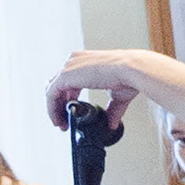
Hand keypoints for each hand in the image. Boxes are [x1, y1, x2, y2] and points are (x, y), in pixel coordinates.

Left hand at [47, 46, 174, 132]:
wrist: (132, 70)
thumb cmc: (130, 76)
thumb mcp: (118, 96)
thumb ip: (112, 109)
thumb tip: (112, 124)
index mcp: (85, 61)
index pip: (68, 79)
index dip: (67, 98)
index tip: (71, 112)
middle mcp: (74, 61)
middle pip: (57, 84)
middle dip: (59, 104)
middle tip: (63, 120)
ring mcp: (68, 66)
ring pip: (51, 90)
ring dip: (54, 108)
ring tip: (60, 123)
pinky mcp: (65, 75)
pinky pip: (51, 95)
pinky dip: (52, 109)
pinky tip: (58, 120)